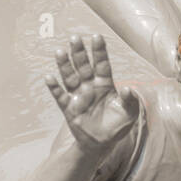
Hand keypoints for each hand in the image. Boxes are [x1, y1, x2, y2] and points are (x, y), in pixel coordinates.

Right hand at [46, 34, 139, 150]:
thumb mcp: (130, 114)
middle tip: (75, 38)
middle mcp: (90, 87)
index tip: (97, 36)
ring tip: (60, 51)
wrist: (102, 144)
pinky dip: (54, 88)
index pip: (102, 64)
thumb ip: (131, 101)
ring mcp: (78, 96)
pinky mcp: (69, 108)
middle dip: (79, 53)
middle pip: (84, 66)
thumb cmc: (117, 126)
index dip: (99, 51)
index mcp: (106, 84)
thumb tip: (129, 89)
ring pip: (70, 77)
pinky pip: (60, 96)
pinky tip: (49, 77)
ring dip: (65, 65)